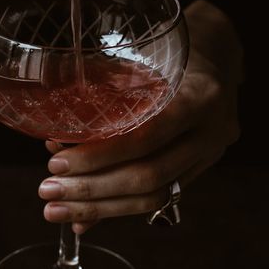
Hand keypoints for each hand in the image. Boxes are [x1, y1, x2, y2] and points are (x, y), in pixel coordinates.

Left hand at [38, 0, 242, 231]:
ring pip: (155, 196)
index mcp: (201, 97)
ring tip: (58, 209)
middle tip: (48, 190)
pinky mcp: (202, 170)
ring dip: (101, 207)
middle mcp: (213, 131)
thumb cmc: (172, 49)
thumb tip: (54, 142)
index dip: (100, 155)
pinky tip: (86, 218)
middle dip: (93, 188)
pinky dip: (118, 207)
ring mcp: (212, 154)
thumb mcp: (146, 57)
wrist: (219, 53)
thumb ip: (111, 96)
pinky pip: (159, 197)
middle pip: (150, 175)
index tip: (56, 163)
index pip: (148, 136)